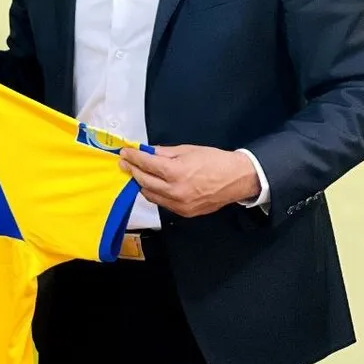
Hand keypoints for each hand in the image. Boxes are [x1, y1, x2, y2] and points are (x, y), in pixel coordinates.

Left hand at [118, 144, 259, 217]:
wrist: (238, 179)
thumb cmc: (215, 161)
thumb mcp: (187, 150)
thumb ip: (164, 152)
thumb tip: (146, 151)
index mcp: (177, 172)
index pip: (147, 165)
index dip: (133, 157)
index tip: (125, 153)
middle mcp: (176, 191)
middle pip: (144, 181)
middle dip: (132, 170)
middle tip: (125, 162)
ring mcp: (180, 205)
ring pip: (150, 195)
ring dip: (141, 183)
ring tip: (137, 173)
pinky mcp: (184, 213)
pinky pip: (162, 203)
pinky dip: (154, 193)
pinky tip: (153, 184)